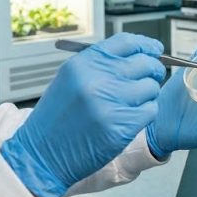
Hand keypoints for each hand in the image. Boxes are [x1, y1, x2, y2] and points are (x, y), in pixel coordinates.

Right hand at [0, 33, 165, 196]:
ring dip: (148, 94)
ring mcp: (110, 102)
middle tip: (150, 77)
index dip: (146, 45)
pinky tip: (131, 118)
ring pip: (151, 87)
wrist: (42, 155)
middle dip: (153, 70)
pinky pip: (150, 110)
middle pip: (144, 62)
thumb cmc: (57, 118)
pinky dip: (146, 113)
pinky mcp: (121, 126)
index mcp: (84, 63)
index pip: (127, 42)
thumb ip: (100, 65)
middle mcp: (97, 79)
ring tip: (133, 103)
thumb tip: (137, 55)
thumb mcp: (70, 79)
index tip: (155, 50)